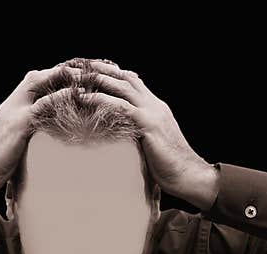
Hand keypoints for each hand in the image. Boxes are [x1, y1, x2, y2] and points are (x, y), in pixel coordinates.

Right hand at [0, 64, 80, 193]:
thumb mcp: (10, 145)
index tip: (69, 78)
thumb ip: (23, 136)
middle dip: (58, 72)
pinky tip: (76, 95)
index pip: (29, 84)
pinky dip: (59, 97)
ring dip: (61, 78)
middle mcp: (9, 106)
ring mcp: (12, 113)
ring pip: (37, 83)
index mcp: (7, 109)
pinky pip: (41, 105)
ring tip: (84, 78)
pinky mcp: (18, 125)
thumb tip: (37, 140)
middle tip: (81, 73)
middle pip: (34, 77)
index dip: (49, 78)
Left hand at [77, 60, 219, 210]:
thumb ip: (141, 133)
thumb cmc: (171, 166)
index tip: (93, 70)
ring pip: (123, 87)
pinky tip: (85, 99)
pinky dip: (101, 100)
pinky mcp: (148, 125)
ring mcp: (153, 113)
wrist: (189, 175)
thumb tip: (125, 136)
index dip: (113, 74)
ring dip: (99, 79)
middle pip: (126, 78)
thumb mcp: (154, 144)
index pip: (134, 82)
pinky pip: (121, 107)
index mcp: (157, 107)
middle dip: (102, 69)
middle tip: (79, 65)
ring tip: (77, 77)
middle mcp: (155, 105)